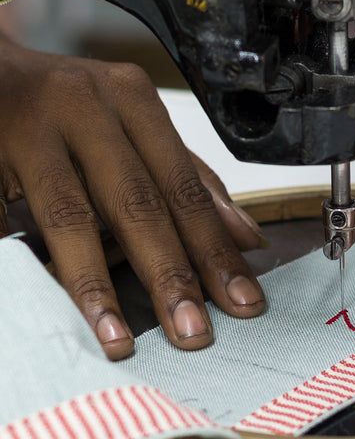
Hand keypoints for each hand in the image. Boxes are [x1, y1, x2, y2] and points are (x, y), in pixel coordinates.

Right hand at [0, 36, 265, 359]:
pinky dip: (22, 264)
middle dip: (169, 274)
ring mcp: (27, 123)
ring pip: (70, 215)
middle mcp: (85, 104)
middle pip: (137, 202)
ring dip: (95, 284)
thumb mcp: (133, 127)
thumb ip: (188, 179)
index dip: (214, 247)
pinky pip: (4, 219)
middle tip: (193, 333)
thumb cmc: (70, 107)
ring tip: (117, 339)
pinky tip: (44, 305)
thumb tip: (246, 236)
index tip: (242, 300)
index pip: (184, 187)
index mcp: (132, 99)